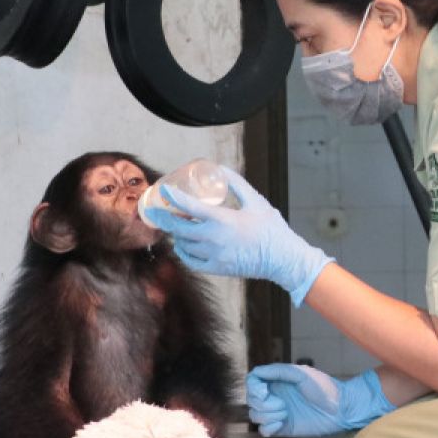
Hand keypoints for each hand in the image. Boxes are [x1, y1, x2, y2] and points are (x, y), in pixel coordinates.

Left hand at [143, 167, 332, 305]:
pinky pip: (191, 261)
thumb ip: (236, 184)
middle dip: (163, 218)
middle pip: (178, 228)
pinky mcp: (217, 268)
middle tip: (154, 211)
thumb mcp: (255, 200)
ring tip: (174, 225)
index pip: (189, 207)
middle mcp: (214, 238)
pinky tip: (183, 245)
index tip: (162, 190)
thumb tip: (220, 169)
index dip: (173, 197)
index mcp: (223, 219)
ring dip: (175, 234)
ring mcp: (214, 256)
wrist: (283, 259)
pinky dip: (183, 252)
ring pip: (183, 244)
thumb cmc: (271, 229)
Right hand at [245, 364, 394, 436]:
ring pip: (256, 415)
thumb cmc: (324, 388)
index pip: (253, 382)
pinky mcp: (282, 428)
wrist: (340, 409)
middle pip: (251, 400)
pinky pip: (264, 430)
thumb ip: (279, 371)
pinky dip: (269, 428)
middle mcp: (275, 396)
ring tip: (286, 413)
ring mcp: (277, 412)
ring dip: (268, 415)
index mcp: (278, 381)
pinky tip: (282, 423)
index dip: (253, 388)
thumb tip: (257, 372)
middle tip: (282, 405)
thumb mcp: (302, 374)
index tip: (265, 392)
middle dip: (263, 404)